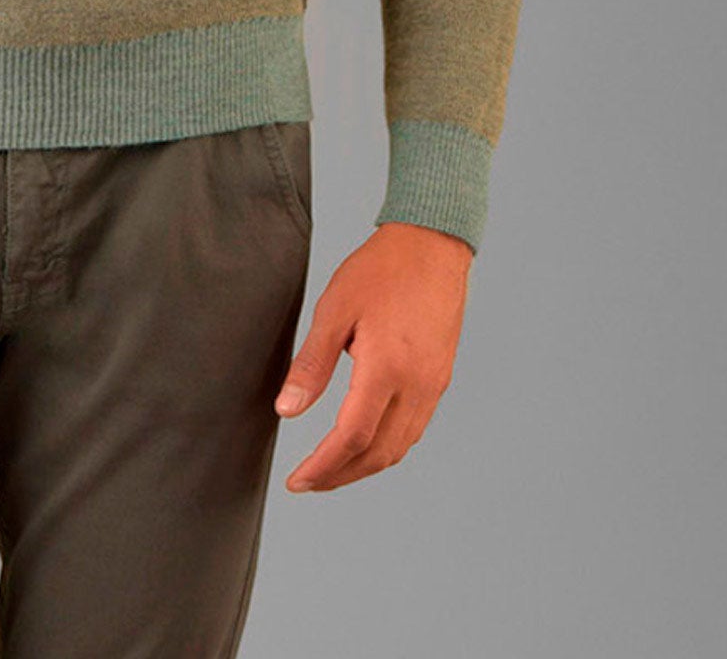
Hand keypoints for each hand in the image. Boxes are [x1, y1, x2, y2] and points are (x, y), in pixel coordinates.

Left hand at [274, 220, 472, 492]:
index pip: (351, 438)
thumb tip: (286, 411)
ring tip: (331, 468)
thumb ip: (311, 365)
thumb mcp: (334, 310)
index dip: (322, 466)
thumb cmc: (380, 270)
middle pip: (377, 454)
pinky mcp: (439, 378)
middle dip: (340, 475)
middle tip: (307, 483)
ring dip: (364, 465)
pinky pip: (413, 428)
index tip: (296, 481)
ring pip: (399, 446)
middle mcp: (416, 386)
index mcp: (386, 369)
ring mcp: (433, 385)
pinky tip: (365, 440)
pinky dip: (386, 445)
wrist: (432, 244)